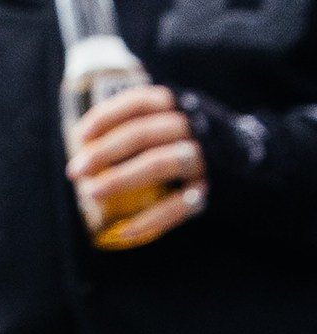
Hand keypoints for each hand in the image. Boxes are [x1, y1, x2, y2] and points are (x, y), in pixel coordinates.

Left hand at [68, 80, 207, 245]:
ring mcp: (205, 158)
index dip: (108, 115)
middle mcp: (194, 127)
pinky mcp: (213, 189)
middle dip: (104, 151)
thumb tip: (84, 144)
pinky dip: (150, 220)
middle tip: (75, 170)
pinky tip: (123, 231)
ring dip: (121, 179)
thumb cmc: (197, 141)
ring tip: (90, 194)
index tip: (80, 135)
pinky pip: (179, 206)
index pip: (141, 101)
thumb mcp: (177, 119)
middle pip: (144, 133)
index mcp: (181, 105)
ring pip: (160, 164)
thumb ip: (143, 124)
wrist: (257, 160)